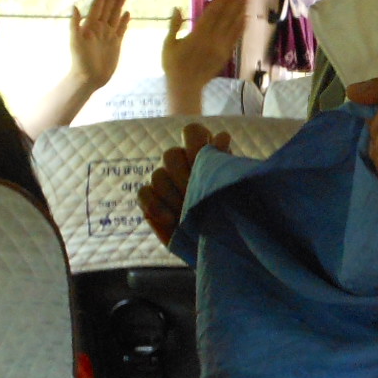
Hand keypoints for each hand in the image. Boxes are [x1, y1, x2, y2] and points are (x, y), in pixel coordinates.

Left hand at [68, 0, 130, 88]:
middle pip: (107, 9)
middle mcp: (99, 28)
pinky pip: (121, 29)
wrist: (89, 77)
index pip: (96, 8)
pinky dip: (124, 21)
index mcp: (90, 26)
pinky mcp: (115, 43)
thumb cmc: (80, 60)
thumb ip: (75, 24)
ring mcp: (108, 35)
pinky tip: (127, 13)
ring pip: (115, 16)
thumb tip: (74, 6)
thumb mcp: (75, 41)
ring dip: (119, 5)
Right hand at [139, 121, 231, 246]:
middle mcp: (182, 164)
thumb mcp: (234, 187)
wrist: (221, 245)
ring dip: (172, 194)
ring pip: (158, 175)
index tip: (204, 162)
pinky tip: (170, 218)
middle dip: (183, 176)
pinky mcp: (152, 201)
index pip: (192, 132)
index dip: (195, 143)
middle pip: (171, 154)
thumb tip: (222, 137)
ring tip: (187, 212)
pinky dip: (154, 204)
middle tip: (196, 194)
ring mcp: (165, 182)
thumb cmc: (233, 213)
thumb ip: (224, 162)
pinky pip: (143, 193)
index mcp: (204, 154)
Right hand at [162, 0, 248, 112]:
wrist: (185, 86)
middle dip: (235, 2)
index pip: (211, 13)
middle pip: (225, 16)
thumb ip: (174, 25)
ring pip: (232, 25)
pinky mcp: (225, 55)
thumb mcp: (168, 44)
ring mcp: (220, 47)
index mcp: (197, 34)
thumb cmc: (173, 65)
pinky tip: (246, 18)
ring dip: (241, 11)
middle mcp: (211, 39)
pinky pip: (235, 39)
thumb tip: (177, 8)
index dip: (220, 0)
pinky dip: (241, 28)